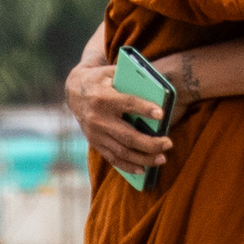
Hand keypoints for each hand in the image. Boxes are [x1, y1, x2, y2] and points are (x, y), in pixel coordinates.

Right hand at [65, 54, 170, 175]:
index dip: (144, 109)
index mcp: (103, 97)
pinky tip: (143, 169)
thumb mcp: (112, 73)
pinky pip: (112, 158)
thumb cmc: (102, 80)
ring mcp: (95, 134)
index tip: (162, 114)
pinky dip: (128, 166)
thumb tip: (159, 94)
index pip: (127, 104)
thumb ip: (132, 81)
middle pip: (127, 135)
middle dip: (150, 143)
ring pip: (122, 151)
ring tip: (162, 159)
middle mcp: (98, 118)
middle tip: (168, 144)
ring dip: (143, 158)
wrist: (74, 92)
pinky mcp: (94, 142)